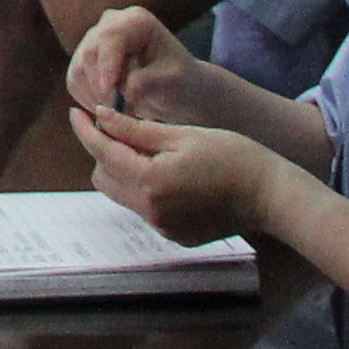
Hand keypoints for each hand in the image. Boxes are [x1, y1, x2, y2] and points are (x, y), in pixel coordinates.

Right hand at [66, 5, 228, 123]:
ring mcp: (94, 40)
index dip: (107, 66)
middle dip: (101, 88)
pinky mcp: (84, 59)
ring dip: (95, 97)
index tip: (109, 95)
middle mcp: (110, 24)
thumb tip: (126, 92)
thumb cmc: (179, 82)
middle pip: (90, 54)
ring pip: (78, 69)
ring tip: (120, 111)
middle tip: (119, 112)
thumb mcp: (170, 83)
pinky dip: (88, 100)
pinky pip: (74, 81)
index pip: (110, 38)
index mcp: (136, 21)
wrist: (176, 89)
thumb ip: (147, 84)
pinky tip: (110, 108)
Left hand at [77, 99, 285, 243]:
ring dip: (123, 171)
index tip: (77, 112)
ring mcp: (163, 227)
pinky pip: (144, 209)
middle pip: (104, 177)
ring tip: (145, 148)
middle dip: (104, 151)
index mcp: (150, 181)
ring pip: (121, 194)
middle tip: (120, 128)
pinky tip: (167, 173)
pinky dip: (144, 189)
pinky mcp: (175, 235)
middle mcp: (151, 211)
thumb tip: (101, 117)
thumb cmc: (232, 156)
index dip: (86, 130)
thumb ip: (136, 130)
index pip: (102, 152)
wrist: (271, 195)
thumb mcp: (182, 135)